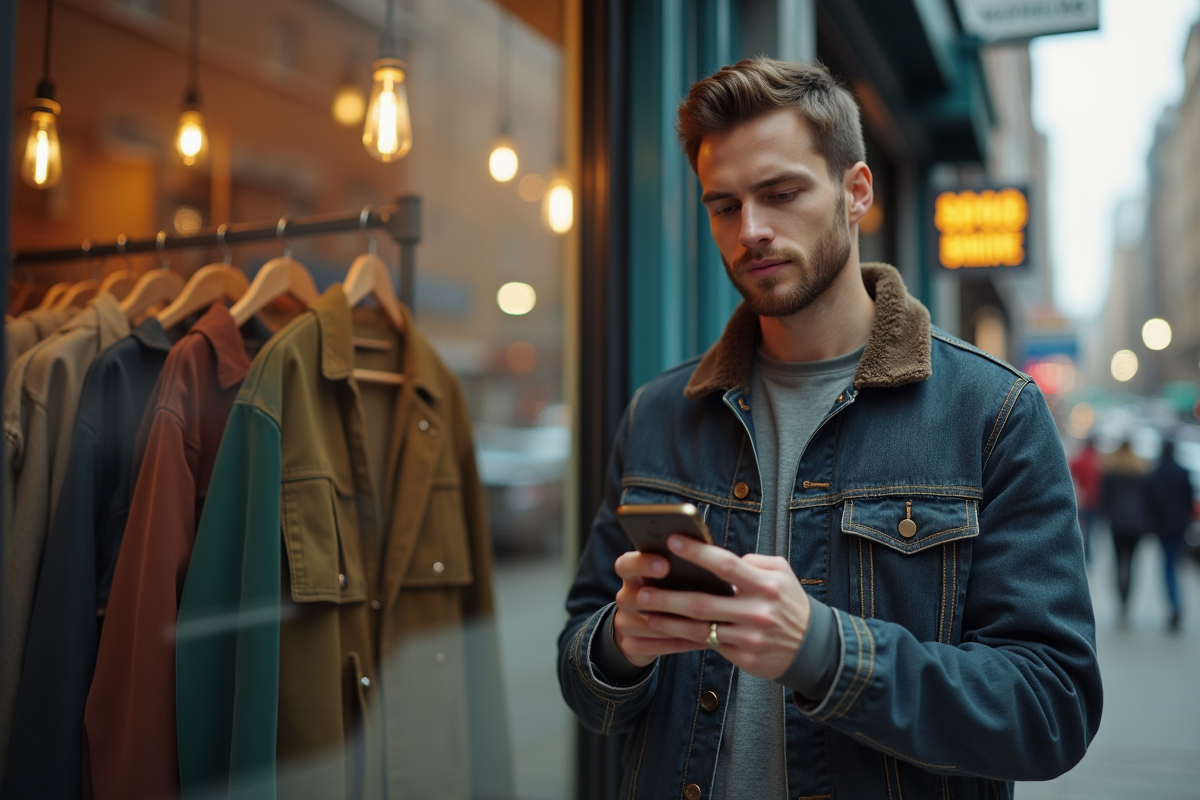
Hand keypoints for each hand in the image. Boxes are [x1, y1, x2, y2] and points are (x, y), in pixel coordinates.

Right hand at [612, 550, 708, 667]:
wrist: (640, 628)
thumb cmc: (665, 591)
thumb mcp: (666, 576)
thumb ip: (679, 565)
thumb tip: (708, 554)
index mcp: (632, 574)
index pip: (625, 565)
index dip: (642, 564)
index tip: (665, 564)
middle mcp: (624, 597)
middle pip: (631, 597)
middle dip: (660, 599)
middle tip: (690, 597)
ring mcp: (625, 623)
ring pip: (650, 626)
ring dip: (680, 625)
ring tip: (710, 622)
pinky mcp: (631, 645)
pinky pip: (657, 646)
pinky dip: (683, 643)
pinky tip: (707, 638)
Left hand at [635, 535, 811, 679]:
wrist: (813, 648)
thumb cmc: (789, 602)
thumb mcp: (781, 574)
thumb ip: (753, 561)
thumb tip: (718, 559)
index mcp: (765, 585)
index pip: (726, 565)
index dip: (697, 552)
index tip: (672, 540)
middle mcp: (757, 612)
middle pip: (703, 603)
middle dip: (668, 597)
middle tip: (641, 591)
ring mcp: (750, 638)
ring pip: (701, 630)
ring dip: (669, 623)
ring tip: (645, 614)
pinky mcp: (745, 659)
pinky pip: (710, 647)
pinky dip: (685, 639)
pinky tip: (666, 632)